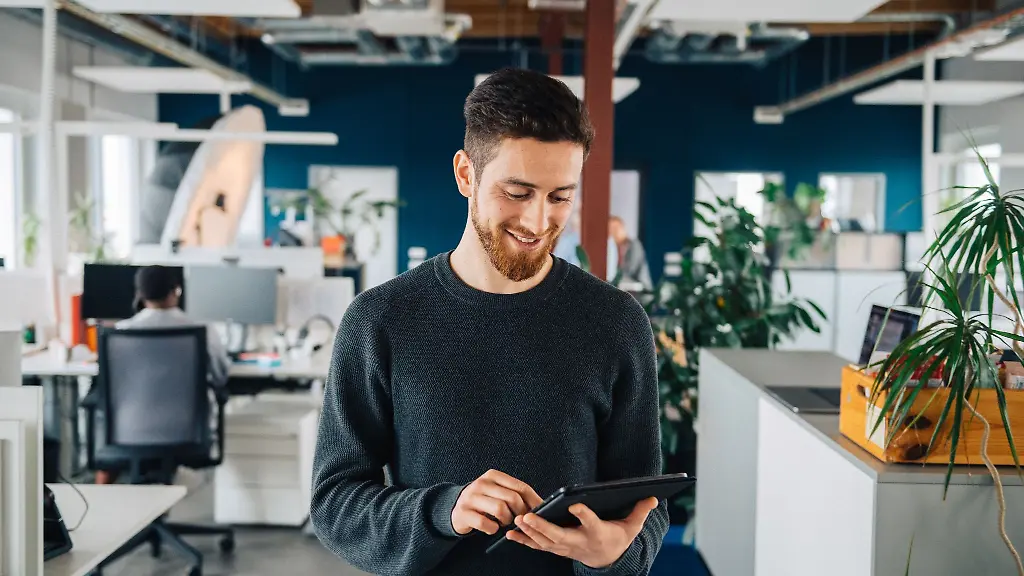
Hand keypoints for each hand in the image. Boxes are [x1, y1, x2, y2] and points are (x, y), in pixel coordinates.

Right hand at [451, 469, 543, 535]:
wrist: (456, 508)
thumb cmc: (484, 501)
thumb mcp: (497, 492)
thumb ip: (514, 494)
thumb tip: (540, 505)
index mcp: (493, 475)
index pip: (520, 486)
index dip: (533, 501)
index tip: (541, 511)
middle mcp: (481, 483)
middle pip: (512, 498)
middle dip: (520, 513)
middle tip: (519, 520)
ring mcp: (471, 497)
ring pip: (500, 509)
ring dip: (506, 521)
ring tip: (504, 523)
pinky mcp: (464, 512)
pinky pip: (485, 523)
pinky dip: (493, 529)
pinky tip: (492, 528)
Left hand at [507, 497, 658, 568]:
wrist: (607, 560)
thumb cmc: (617, 538)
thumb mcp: (631, 527)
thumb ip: (640, 511)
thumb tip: (654, 497)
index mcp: (598, 533)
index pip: (591, 523)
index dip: (584, 514)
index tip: (575, 504)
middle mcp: (579, 542)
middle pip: (559, 535)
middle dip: (543, 527)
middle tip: (528, 516)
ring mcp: (566, 548)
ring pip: (545, 541)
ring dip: (530, 532)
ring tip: (517, 521)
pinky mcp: (557, 549)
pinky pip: (538, 546)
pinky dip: (524, 541)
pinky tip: (510, 534)